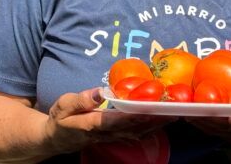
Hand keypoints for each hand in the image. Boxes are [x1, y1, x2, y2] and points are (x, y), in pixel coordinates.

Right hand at [44, 87, 175, 153]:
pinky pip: (136, 135)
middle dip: (152, 120)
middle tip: (171, 109)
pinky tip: (162, 122)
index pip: (115, 120)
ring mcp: (111, 138)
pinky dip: (150, 129)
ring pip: (137, 133)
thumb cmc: (60, 119)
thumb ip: (81, 99)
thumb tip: (100, 91)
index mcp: (91, 124)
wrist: (57, 139)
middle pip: (132, 128)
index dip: (132, 115)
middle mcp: (105, 134)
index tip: (148, 108)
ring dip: (155, 125)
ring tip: (173, 114)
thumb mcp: (63, 105)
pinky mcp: (115, 138)